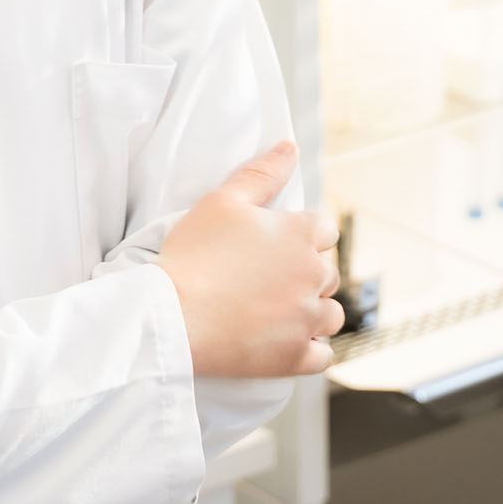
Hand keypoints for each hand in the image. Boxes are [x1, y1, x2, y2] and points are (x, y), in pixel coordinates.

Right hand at [156, 140, 342, 377]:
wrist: (171, 315)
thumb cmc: (193, 254)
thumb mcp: (222, 201)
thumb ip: (262, 172)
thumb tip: (291, 147)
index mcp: (301, 234)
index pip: (324, 230)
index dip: (301, 236)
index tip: (275, 248)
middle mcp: (313, 275)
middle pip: (328, 273)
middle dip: (306, 275)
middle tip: (266, 281)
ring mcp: (307, 319)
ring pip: (331, 314)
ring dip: (313, 313)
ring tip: (277, 313)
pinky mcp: (295, 357)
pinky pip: (322, 356)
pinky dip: (309, 350)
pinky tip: (286, 343)